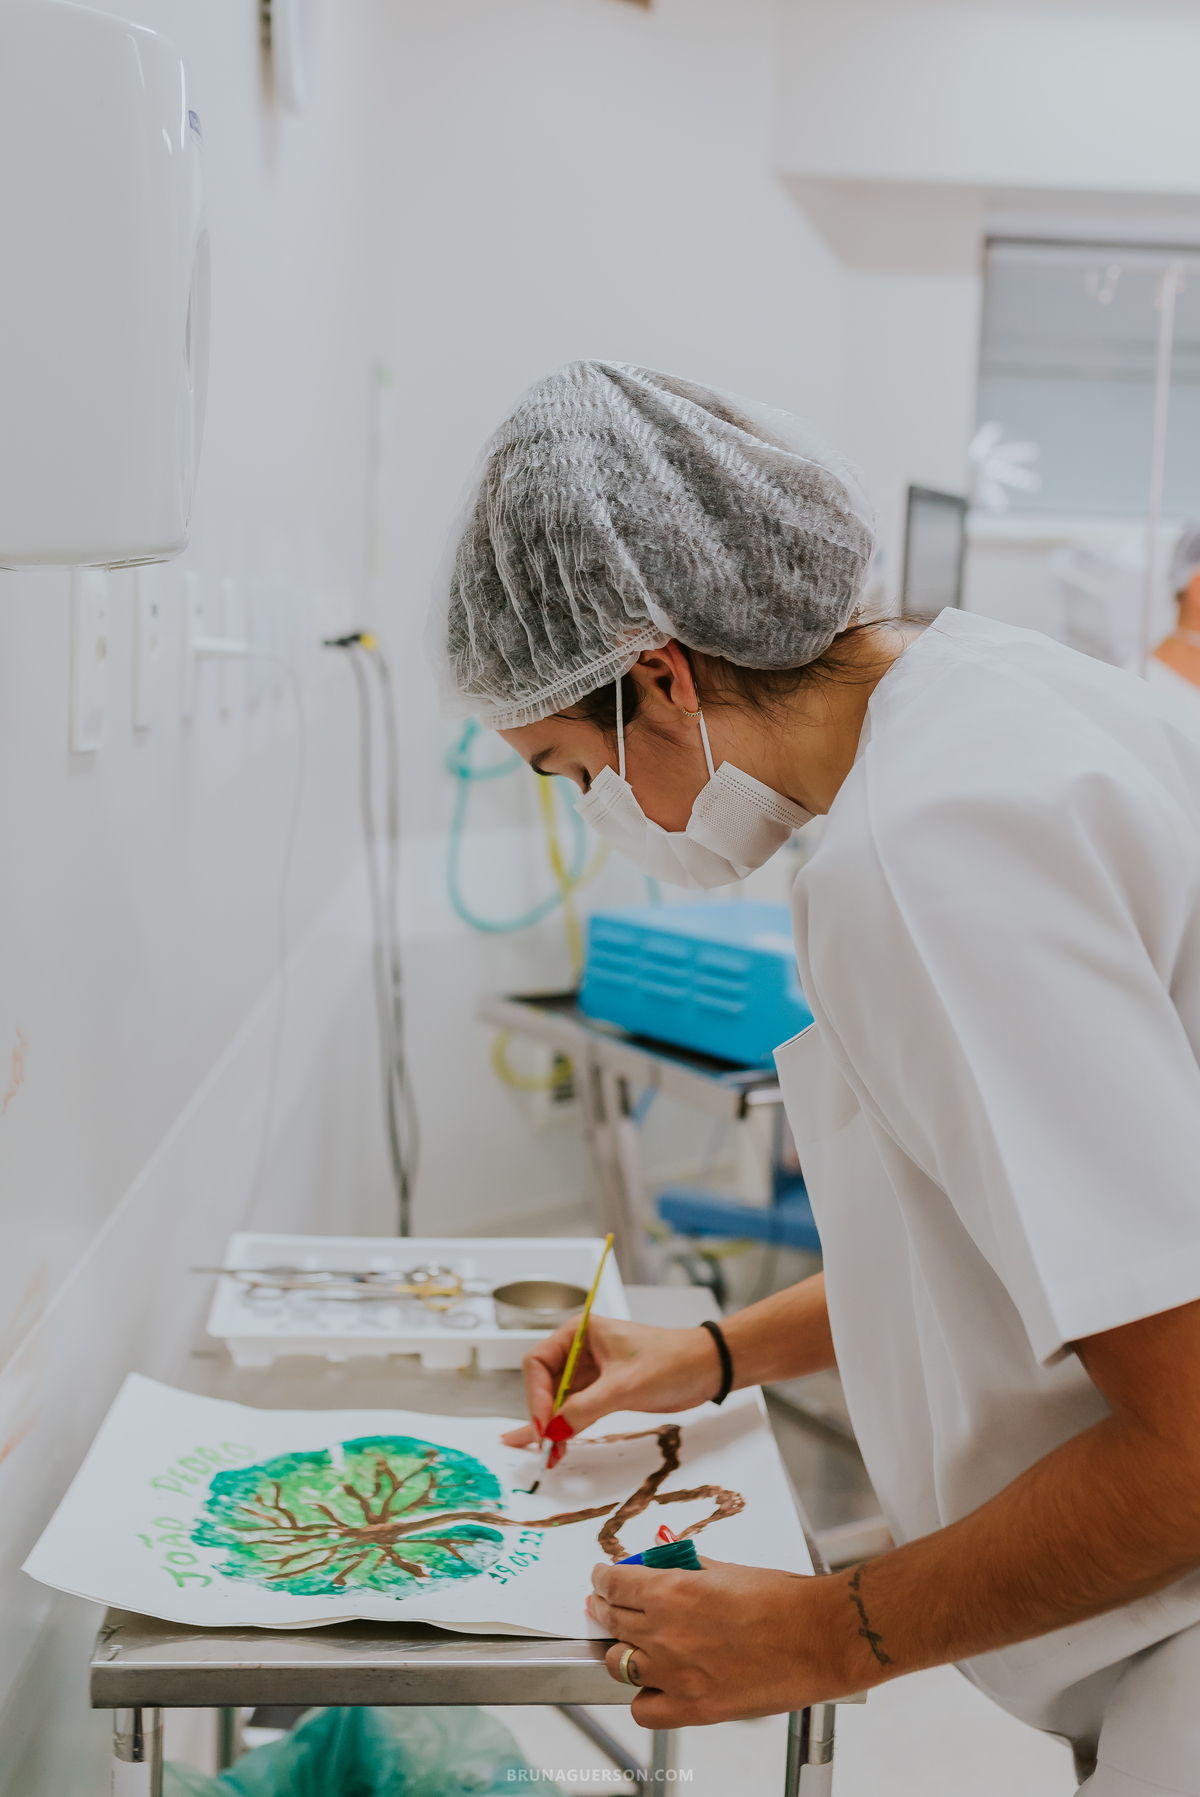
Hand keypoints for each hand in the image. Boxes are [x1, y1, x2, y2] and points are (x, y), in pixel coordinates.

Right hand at [499, 1316, 722, 1450]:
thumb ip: (584, 1408)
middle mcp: (579, 1349)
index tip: (543, 1425)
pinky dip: (565, 1428)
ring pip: (558, 1400)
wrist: (706, 1368)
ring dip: (552, 1426)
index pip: (538, 1363)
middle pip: (544, 1383)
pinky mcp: (603, 1391)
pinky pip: (575, 1410)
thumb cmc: (671, 1361)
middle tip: (543, 1445)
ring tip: (544, 1454)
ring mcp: (591, 1371)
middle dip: (542, 1414)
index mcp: (579, 1333)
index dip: (535, 1395)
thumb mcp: (624, 1386)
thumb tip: (552, 1431)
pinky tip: (551, 1446)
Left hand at [587, 1556, 853, 1726]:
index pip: (614, 1584)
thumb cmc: (783, 1600)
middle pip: (611, 1620)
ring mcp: (677, 1675)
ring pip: (618, 1664)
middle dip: (604, 1607)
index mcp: (673, 1592)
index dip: (602, 1579)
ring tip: (633, 1642)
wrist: (820, 1637)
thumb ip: (688, 1570)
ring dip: (621, 1649)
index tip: (602, 1578)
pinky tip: (656, 1683)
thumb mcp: (727, 1569)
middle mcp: (666, 1634)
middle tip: (606, 1602)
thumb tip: (666, 1567)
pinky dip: (644, 1697)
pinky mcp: (696, 1708)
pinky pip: (644, 1709)